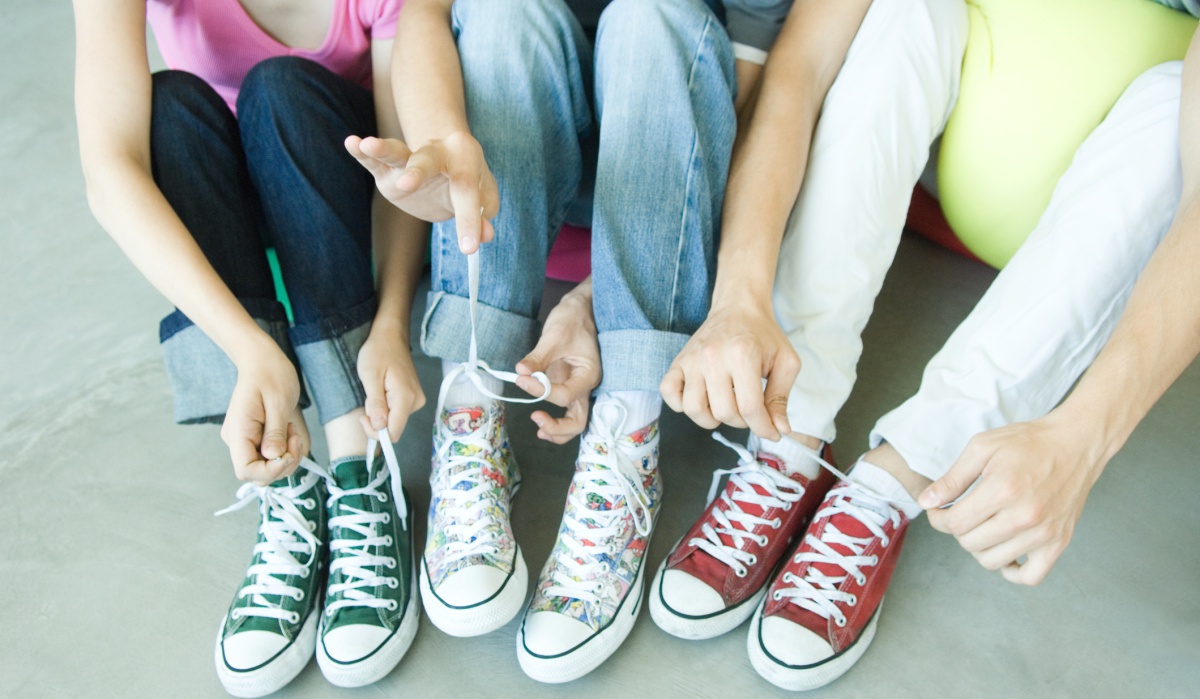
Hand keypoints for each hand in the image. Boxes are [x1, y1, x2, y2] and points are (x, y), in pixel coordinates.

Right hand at [221, 345, 308, 484]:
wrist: (262, 360)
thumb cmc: (270, 375)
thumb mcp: (278, 402)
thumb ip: (275, 432)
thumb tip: (273, 457)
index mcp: (238, 431)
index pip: (246, 470)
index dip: (269, 471)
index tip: (287, 454)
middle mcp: (237, 440)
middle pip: (258, 473)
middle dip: (283, 465)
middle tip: (295, 438)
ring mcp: (244, 440)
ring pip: (266, 468)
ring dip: (286, 458)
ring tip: (293, 431)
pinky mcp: (253, 439)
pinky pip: (269, 457)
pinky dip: (284, 452)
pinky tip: (290, 433)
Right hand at [345, 133, 498, 252]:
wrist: (447, 158)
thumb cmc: (467, 182)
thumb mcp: (483, 198)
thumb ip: (483, 214)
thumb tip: (484, 235)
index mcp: (465, 159)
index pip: (466, 191)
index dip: (469, 220)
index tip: (470, 248)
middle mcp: (436, 152)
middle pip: (427, 162)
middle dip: (417, 172)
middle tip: (408, 184)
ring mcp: (410, 159)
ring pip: (397, 153)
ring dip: (383, 149)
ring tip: (368, 145)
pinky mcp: (388, 170)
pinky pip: (374, 160)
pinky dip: (362, 153)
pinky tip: (352, 144)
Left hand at [357, 323, 426, 441]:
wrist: (390, 335)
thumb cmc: (378, 352)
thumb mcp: (370, 376)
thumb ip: (375, 403)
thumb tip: (379, 427)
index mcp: (406, 398)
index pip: (393, 432)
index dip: (375, 431)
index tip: (363, 416)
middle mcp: (416, 402)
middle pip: (394, 427)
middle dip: (376, 419)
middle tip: (368, 396)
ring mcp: (416, 399)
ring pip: (394, 420)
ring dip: (380, 411)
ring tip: (375, 389)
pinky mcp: (413, 397)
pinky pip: (397, 411)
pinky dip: (385, 406)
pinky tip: (382, 390)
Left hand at [514, 282, 600, 443]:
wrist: (580, 309)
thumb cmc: (572, 319)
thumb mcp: (553, 336)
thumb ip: (538, 358)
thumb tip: (520, 372)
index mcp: (588, 375)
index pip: (565, 395)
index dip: (541, 391)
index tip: (522, 378)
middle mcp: (585, 386)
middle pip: (578, 421)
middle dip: (558, 427)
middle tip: (535, 418)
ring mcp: (578, 387)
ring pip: (575, 421)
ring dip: (558, 429)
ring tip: (538, 427)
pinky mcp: (569, 385)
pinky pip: (565, 409)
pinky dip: (555, 418)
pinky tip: (539, 417)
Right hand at [660, 302, 799, 439]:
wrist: (739, 307)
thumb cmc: (764, 335)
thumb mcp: (785, 362)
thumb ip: (781, 397)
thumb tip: (780, 429)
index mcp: (743, 355)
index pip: (750, 408)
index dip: (763, 428)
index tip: (771, 432)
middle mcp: (713, 357)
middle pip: (723, 412)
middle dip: (741, 422)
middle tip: (749, 411)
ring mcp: (692, 359)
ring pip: (694, 409)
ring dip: (712, 418)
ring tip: (725, 407)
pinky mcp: (678, 361)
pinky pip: (669, 393)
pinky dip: (681, 404)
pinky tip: (701, 398)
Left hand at [920, 416, 1106, 585]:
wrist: (1075, 444)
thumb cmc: (1028, 443)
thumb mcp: (982, 448)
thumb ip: (952, 478)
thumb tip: (927, 502)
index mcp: (1002, 490)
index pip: (954, 524)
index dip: (938, 518)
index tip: (939, 508)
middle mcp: (1024, 517)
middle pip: (969, 544)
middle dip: (957, 529)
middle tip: (962, 512)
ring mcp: (1044, 533)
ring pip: (992, 561)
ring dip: (978, 547)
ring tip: (981, 526)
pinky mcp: (1059, 542)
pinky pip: (1030, 576)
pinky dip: (1012, 571)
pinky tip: (1004, 551)